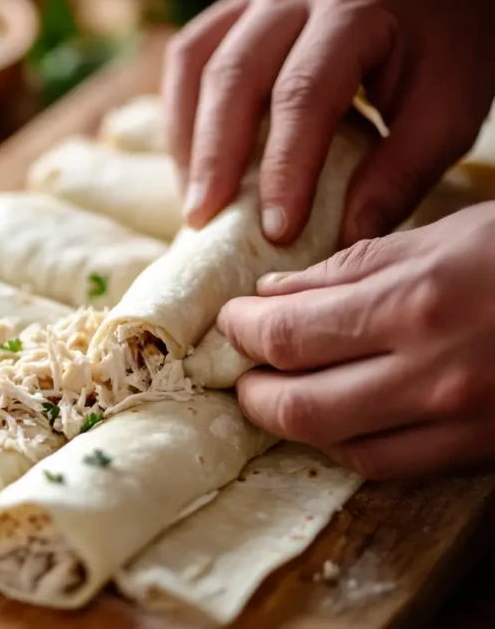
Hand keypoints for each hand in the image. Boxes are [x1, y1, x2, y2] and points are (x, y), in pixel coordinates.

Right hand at [164, 0, 494, 244]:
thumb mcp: (449, 112)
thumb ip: (400, 175)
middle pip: (233, 76)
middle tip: (206, 221)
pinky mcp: (238, 5)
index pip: (303, 95)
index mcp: (359, 7)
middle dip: (215, 158)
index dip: (283, 169)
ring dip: (188, 138)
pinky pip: (190, 55)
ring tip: (195, 197)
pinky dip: (182, 113)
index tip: (276, 231)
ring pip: (198, 64)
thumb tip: (343, 238)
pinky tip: (192, 158)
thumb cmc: (449, 46)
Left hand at [218, 202, 494, 478]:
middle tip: (242, 368)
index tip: (231, 319)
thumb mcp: (445, 236)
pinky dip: (347, 442)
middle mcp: (435, 376)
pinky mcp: (482, 451)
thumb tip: (272, 295)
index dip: (242, 330)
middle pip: (299, 408)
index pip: (289, 336)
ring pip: (339, 445)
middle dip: (253, 390)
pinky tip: (337, 414)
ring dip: (295, 421)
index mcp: (418, 305)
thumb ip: (349, 270)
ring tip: (280, 390)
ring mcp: (462, 423)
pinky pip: (390, 464)